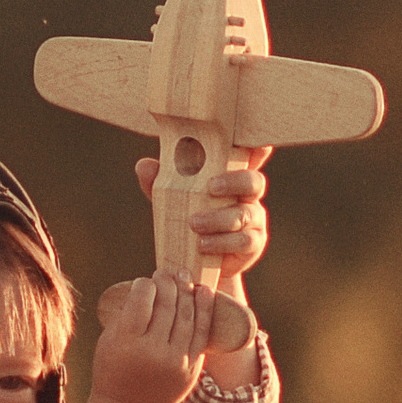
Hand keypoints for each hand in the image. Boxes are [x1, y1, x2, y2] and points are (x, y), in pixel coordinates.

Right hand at [82, 274, 214, 402]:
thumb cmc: (113, 370)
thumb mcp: (109, 340)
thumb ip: (126, 313)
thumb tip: (149, 285)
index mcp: (128, 341)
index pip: (144, 298)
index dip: (147, 284)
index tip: (146, 282)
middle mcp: (154, 351)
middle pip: (168, 304)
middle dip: (169, 282)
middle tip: (169, 272)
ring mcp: (176, 361)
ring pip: (187, 316)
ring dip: (187, 291)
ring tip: (185, 277)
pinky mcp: (191, 368)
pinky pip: (201, 333)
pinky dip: (204, 310)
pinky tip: (203, 293)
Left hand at [134, 145, 270, 283]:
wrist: (195, 261)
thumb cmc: (187, 218)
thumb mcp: (171, 199)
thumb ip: (159, 182)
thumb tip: (144, 165)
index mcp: (232, 176)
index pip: (249, 156)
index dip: (257, 148)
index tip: (257, 141)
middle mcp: (249, 195)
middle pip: (254, 181)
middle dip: (234, 181)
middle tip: (211, 186)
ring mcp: (255, 220)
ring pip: (245, 214)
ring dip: (219, 218)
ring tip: (194, 224)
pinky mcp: (254, 244)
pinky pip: (243, 241)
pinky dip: (222, 242)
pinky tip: (202, 245)